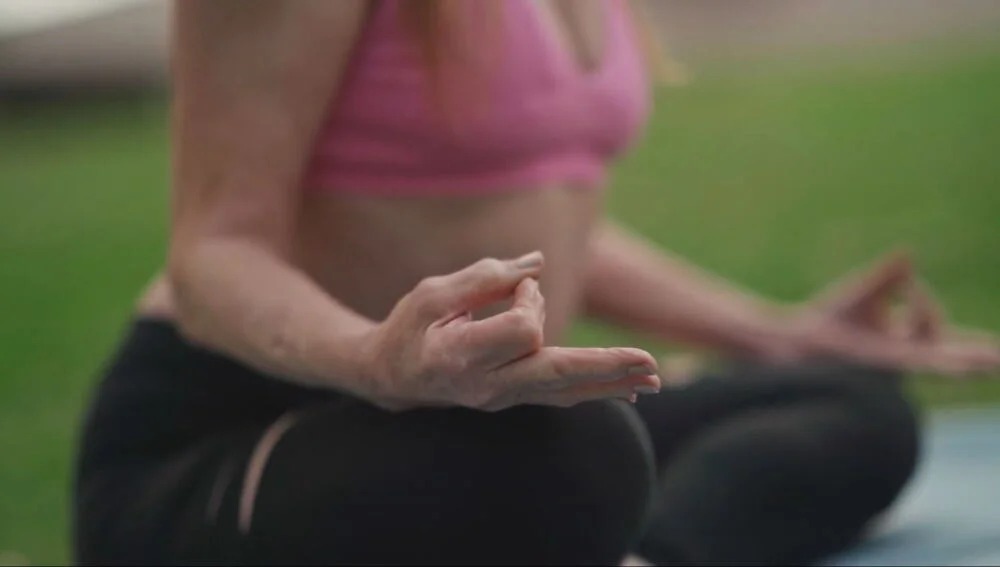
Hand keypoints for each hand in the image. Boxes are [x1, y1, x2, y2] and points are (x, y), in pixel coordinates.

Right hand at [358, 252, 661, 411]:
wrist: (391, 379)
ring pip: (566, 390)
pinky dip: (595, 390)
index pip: (520, 332)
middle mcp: (486, 386)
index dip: (528, 300)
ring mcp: (502, 398)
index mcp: (460, 357)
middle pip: (556, 373)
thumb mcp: (431, 293)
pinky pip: (561, 396)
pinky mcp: (514, 398)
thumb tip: (537, 266)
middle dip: (604, 366)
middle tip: (649, 362)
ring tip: (655, 378)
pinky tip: (630, 390)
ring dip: (611, 381)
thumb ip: (485, 278)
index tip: (518, 284)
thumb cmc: (407, 328)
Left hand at [787, 251, 999, 376]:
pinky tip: (955, 366)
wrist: (798, 336)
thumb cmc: (831, 316)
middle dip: (980, 356)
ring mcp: (895, 363)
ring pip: (933, 349)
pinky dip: (934, 356)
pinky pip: (914, 358)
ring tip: (992, 361)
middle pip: (951, 355)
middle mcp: (905, 355)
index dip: (973, 342)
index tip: (976, 332)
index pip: (945, 336)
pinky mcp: (881, 364)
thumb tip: (909, 254)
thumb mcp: (867, 289)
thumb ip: (891, 275)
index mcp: (906, 339)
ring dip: (958, 352)